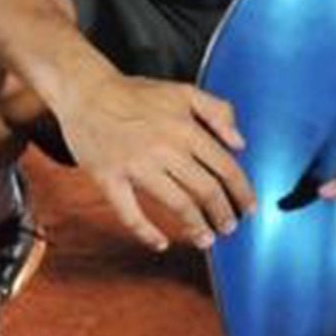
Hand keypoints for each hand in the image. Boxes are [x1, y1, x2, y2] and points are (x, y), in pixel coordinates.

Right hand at [55, 73, 252, 250]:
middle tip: (229, 228)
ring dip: (195, 226)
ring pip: (176, 203)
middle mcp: (164, 148)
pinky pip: (130, 212)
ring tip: (206, 239)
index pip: (224, 166)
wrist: (85, 91)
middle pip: (205, 190)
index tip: (249, 207)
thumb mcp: (183, 91)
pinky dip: (147, 232)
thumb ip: (218, 111)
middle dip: (223, 214)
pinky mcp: (109, 178)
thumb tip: (240, 143)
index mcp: (185, 128)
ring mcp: (135, 165)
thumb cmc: (134, 94)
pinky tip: (161, 244)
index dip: (241, 191)